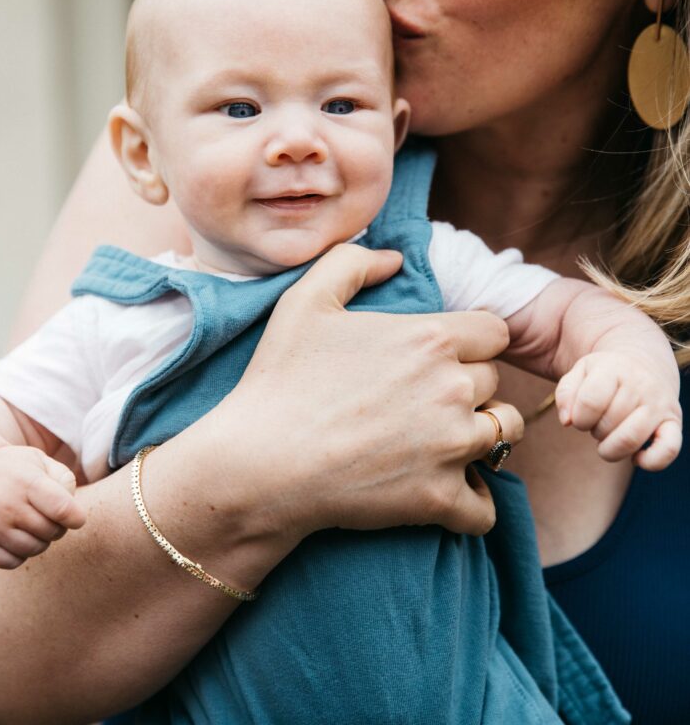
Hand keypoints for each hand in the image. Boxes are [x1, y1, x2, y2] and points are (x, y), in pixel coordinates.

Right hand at [0, 445, 85, 567]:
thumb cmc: (18, 470)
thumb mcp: (42, 462)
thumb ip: (65, 480)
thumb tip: (72, 511)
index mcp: (26, 481)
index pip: (61, 509)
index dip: (76, 517)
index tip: (77, 518)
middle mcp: (5, 504)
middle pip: (50, 531)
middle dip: (58, 527)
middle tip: (49, 516)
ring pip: (34, 549)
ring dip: (41, 541)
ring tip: (33, 524)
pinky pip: (12, 562)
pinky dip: (20, 554)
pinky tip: (16, 536)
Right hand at [212, 243, 521, 540]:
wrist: (259, 463)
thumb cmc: (280, 378)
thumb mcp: (305, 300)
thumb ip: (353, 263)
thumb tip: (394, 258)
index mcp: (431, 337)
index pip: (495, 331)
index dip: (472, 340)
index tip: (442, 354)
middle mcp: (453, 388)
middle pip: (495, 380)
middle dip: (469, 385)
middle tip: (425, 398)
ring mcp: (451, 446)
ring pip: (504, 433)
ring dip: (480, 434)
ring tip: (442, 439)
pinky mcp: (439, 498)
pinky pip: (485, 506)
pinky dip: (471, 501)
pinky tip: (443, 489)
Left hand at [555, 351, 682, 469]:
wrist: (645, 365)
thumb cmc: (605, 374)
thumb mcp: (581, 372)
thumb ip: (565, 393)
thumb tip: (568, 421)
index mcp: (614, 368)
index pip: (590, 402)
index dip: (578, 418)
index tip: (580, 416)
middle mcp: (641, 385)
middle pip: (607, 424)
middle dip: (594, 431)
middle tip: (598, 422)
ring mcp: (660, 405)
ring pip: (630, 441)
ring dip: (611, 449)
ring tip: (610, 439)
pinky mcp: (674, 423)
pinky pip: (668, 451)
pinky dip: (650, 462)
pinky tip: (636, 458)